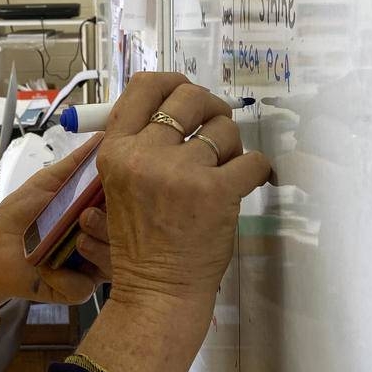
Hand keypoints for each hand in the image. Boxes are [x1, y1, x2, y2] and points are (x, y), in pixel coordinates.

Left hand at [0, 135, 112, 305]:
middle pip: (128, 236)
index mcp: (98, 213)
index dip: (127, 199)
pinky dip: (65, 276)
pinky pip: (85, 286)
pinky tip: (47, 268)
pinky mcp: (78, 289)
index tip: (116, 189)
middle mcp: (101, 239)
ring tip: (74, 240)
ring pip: (114, 263)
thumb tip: (102, 136)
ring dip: (95, 249)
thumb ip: (75, 164)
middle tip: (86, 217)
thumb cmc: (20, 216)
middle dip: (109, 225)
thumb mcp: (47, 183)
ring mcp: (92, 265)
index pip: (127, 207)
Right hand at [95, 73, 270, 305]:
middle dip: (210, 106)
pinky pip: (253, 161)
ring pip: (224, 128)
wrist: (157, 290)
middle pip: (188, 97)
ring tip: (224, 167)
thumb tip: (173, 105)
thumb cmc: (142, 241)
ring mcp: (181, 172)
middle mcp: (145, 155)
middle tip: (215, 124)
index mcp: (116, 151)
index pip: (143, 88)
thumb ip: (138, 145)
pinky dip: (256, 170)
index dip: (170, 82)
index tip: (184, 91)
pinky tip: (245, 182)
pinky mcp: (216, 192)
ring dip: (232, 144)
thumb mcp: (118, 186)